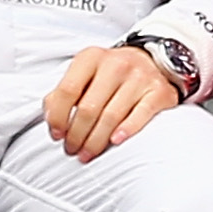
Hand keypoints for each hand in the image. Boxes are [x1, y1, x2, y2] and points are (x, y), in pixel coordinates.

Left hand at [43, 43, 184, 159]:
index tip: (56, 135)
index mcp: (91, 58)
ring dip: (96, 141)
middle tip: (72, 150)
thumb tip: (53, 123)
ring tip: (87, 154)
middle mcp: (116, 64)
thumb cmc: (109, 76)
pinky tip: (115, 142)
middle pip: (88, 108)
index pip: (67, 91)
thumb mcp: (83, 76)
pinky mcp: (159, 91)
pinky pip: (141, 114)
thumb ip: (62, 95)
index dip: (58, 118)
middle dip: (76, 135)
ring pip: (111, 116)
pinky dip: (127, 130)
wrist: (151, 63)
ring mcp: (140, 76)